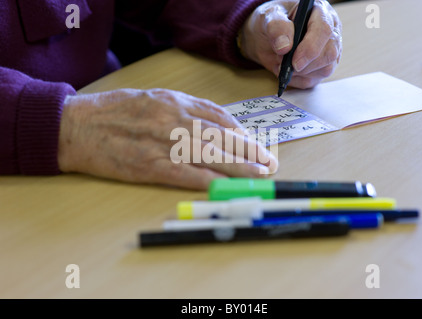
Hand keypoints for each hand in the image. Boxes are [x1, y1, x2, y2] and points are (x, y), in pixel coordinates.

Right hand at [58, 89, 277, 189]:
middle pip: (222, 137)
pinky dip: (210, 181)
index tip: (255, 142)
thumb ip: (184, 108)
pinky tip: (227, 186)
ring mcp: (163, 144)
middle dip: (250, 150)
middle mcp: (174, 120)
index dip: (242, 132)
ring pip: (210, 156)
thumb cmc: (115, 111)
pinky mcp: (150, 167)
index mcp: (175, 102)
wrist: (78, 126)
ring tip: (259, 174)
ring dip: (239, 167)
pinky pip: (187, 175)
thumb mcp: (153, 98)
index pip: (220, 117)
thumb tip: (216, 124)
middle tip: (269, 162)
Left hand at [240, 0, 341, 88]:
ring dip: (301, 73)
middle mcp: (329, 31)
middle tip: (284, 64)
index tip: (295, 62)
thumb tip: (284, 46)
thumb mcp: (268, 16)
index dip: (310, 48)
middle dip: (306, 65)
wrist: (265, 36)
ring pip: (325, 69)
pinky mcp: (321, 68)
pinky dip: (297, 80)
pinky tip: (287, 71)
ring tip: (282, 64)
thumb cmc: (271, 21)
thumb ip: (276, 27)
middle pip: (329, 53)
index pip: (324, 30)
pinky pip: (313, 80)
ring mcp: (327, 51)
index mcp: (319, 12)